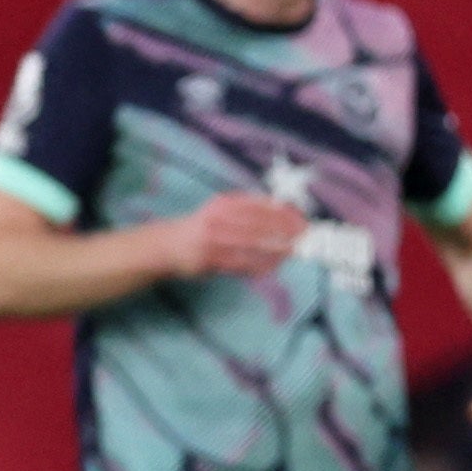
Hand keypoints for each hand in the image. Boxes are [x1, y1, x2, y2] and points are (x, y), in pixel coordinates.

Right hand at [158, 193, 307, 278]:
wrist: (168, 244)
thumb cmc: (203, 227)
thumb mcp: (222, 209)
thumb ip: (248, 209)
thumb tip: (283, 212)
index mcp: (225, 203)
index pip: (261, 206)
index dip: (284, 214)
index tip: (302, 221)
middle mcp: (218, 218)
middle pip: (259, 224)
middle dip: (284, 232)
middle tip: (303, 238)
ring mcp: (213, 239)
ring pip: (252, 245)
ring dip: (275, 250)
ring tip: (292, 253)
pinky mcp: (209, 259)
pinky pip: (240, 263)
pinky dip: (258, 266)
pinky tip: (271, 267)